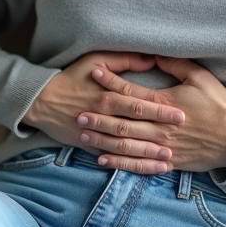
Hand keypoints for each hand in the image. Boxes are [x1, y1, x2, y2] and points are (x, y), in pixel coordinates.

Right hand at [22, 52, 185, 173]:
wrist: (42, 101)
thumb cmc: (72, 77)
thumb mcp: (96, 60)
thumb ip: (124, 60)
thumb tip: (151, 58)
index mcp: (107, 95)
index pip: (139, 103)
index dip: (161, 109)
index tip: (181, 113)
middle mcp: (104, 116)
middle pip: (137, 127)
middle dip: (160, 132)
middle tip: (182, 136)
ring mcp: (97, 134)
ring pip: (127, 147)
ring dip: (148, 153)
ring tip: (169, 156)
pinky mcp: (91, 146)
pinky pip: (115, 158)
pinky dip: (131, 164)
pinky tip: (147, 168)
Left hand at [79, 55, 225, 172]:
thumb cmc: (219, 106)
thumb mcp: (201, 78)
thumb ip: (176, 65)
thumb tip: (156, 53)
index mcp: (164, 103)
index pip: (130, 91)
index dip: (110, 81)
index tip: (93, 73)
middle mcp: (159, 126)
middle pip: (121, 119)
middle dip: (98, 114)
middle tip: (78, 110)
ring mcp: (162, 146)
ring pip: (125, 143)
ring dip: (102, 139)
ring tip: (84, 133)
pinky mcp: (167, 161)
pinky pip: (138, 164)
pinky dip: (119, 163)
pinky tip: (103, 160)